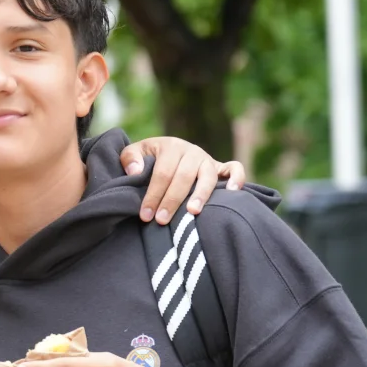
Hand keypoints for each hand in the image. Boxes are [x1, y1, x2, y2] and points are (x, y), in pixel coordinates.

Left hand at [121, 137, 246, 225]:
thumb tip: (136, 172)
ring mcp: (208, 159)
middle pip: (184, 177)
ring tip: (192, 212)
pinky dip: (237, 178)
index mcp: (171, 146)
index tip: (146, 215)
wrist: (166, 151)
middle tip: (162, 220)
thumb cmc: (148, 158)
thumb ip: (130, 158)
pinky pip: (235, 168)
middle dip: (172, 200)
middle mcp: (192, 151)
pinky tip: (231, 192)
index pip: (163, 173)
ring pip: (208, 176)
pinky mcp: (221, 167)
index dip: (153, 194)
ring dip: (201, 194)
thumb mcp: (135, 152)